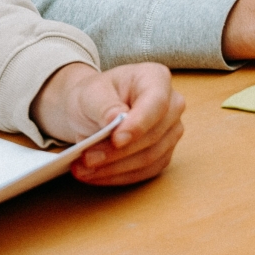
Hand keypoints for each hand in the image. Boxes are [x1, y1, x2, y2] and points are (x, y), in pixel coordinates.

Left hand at [31, 62, 184, 182]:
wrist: (92, 111)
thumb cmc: (95, 96)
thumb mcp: (91, 93)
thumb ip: (104, 105)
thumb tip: (116, 119)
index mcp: (156, 78)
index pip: (156, 103)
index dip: (138, 124)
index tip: (116, 140)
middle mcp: (171, 105)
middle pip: (153, 135)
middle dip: (118, 152)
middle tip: (86, 158)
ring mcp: (170, 132)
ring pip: (149, 158)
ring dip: (114, 168)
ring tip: (83, 168)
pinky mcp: (163, 155)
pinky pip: (144, 172)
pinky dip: (117, 176)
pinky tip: (94, 175)